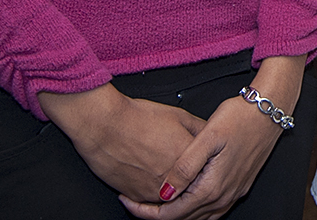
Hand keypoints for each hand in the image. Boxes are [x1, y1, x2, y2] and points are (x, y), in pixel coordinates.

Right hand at [39, 84, 203, 203]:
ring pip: (173, 196)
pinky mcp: (138, 197)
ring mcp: (155, 190)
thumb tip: (210, 135)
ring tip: (163, 168)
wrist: (105, 126)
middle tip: (181, 163)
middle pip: (191, 184)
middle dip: (191, 176)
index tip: (204, 159)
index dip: (205, 162)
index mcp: (188, 157)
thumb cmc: (138, 118)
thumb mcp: (179, 115)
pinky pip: (152, 200)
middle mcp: (174, 178)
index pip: (207, 166)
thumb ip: (199, 128)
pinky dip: (155, 191)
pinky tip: (150, 174)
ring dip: (173, 187)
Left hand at [120, 57, 304, 219]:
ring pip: (199, 216)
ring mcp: (234, 192)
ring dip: (176, 213)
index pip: (172, 213)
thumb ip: (184, 167)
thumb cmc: (240, 116)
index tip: (127, 201)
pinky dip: (194, 208)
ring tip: (155, 201)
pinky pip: (212, 209)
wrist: (270, 109)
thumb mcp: (208, 137)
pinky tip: (186, 196)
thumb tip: (164, 194)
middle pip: (184, 218)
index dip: (146, 211)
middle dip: (157, 214)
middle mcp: (224, 195)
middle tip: (135, 201)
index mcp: (213, 186)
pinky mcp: (240, 185)